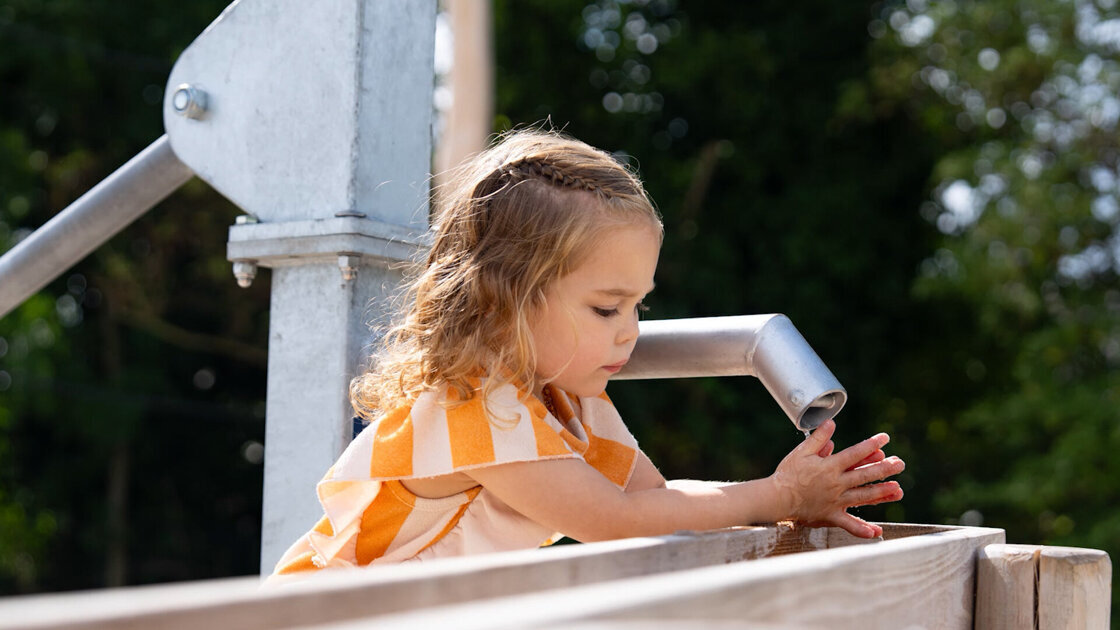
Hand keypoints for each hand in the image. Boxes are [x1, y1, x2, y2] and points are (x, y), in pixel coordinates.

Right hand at [769, 419, 903, 537]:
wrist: (777, 497)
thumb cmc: (787, 474)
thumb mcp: (801, 451)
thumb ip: (818, 437)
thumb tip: (832, 423)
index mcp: (830, 466)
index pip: (855, 453)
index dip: (871, 445)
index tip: (885, 438)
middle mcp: (836, 483)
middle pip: (865, 475)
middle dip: (885, 468)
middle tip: (900, 464)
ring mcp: (835, 501)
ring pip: (863, 497)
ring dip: (882, 493)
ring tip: (898, 489)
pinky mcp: (830, 515)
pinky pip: (848, 524)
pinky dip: (862, 529)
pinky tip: (876, 532)